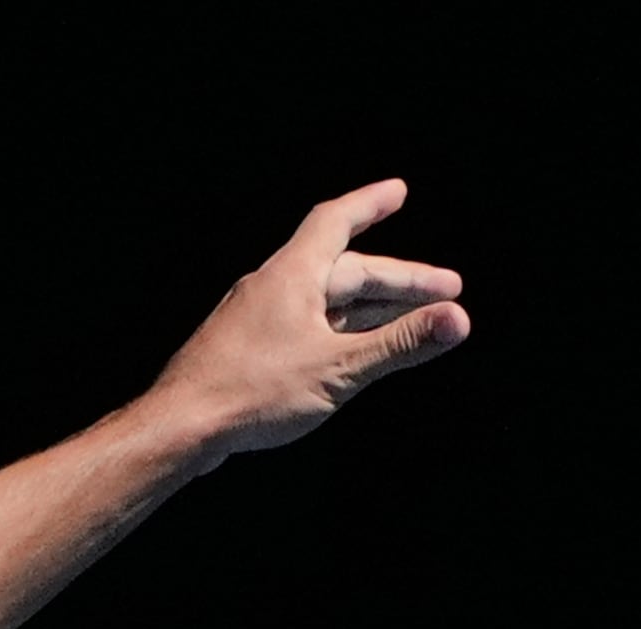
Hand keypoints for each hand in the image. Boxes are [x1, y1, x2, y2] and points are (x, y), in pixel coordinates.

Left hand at [144, 179, 469, 465]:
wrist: (183, 425)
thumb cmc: (253, 392)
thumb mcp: (338, 368)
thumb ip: (400, 344)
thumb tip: (457, 320)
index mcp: (293, 275)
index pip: (337, 221)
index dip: (370, 204)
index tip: (399, 192)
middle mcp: (274, 287)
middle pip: (344, 269)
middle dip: (397, 279)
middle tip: (445, 292)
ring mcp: (259, 317)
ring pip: (327, 302)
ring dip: (373, 308)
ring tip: (412, 322)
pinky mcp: (251, 348)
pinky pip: (308, 325)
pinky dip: (342, 330)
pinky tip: (356, 349)